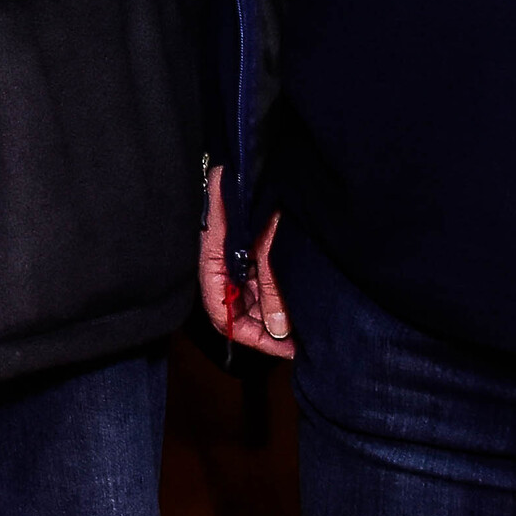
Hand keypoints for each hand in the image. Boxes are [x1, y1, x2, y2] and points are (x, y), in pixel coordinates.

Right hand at [197, 170, 291, 354]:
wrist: (255, 166)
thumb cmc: (253, 199)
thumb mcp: (268, 249)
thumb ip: (271, 291)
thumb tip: (279, 332)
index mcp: (213, 264)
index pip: (221, 315)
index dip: (250, 336)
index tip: (282, 348)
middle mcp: (221, 266)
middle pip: (236, 311)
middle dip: (264, 328)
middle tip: (298, 341)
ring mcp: (236, 260)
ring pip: (250, 300)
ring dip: (272, 313)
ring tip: (302, 324)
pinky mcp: (250, 253)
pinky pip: (258, 285)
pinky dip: (275, 297)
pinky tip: (295, 304)